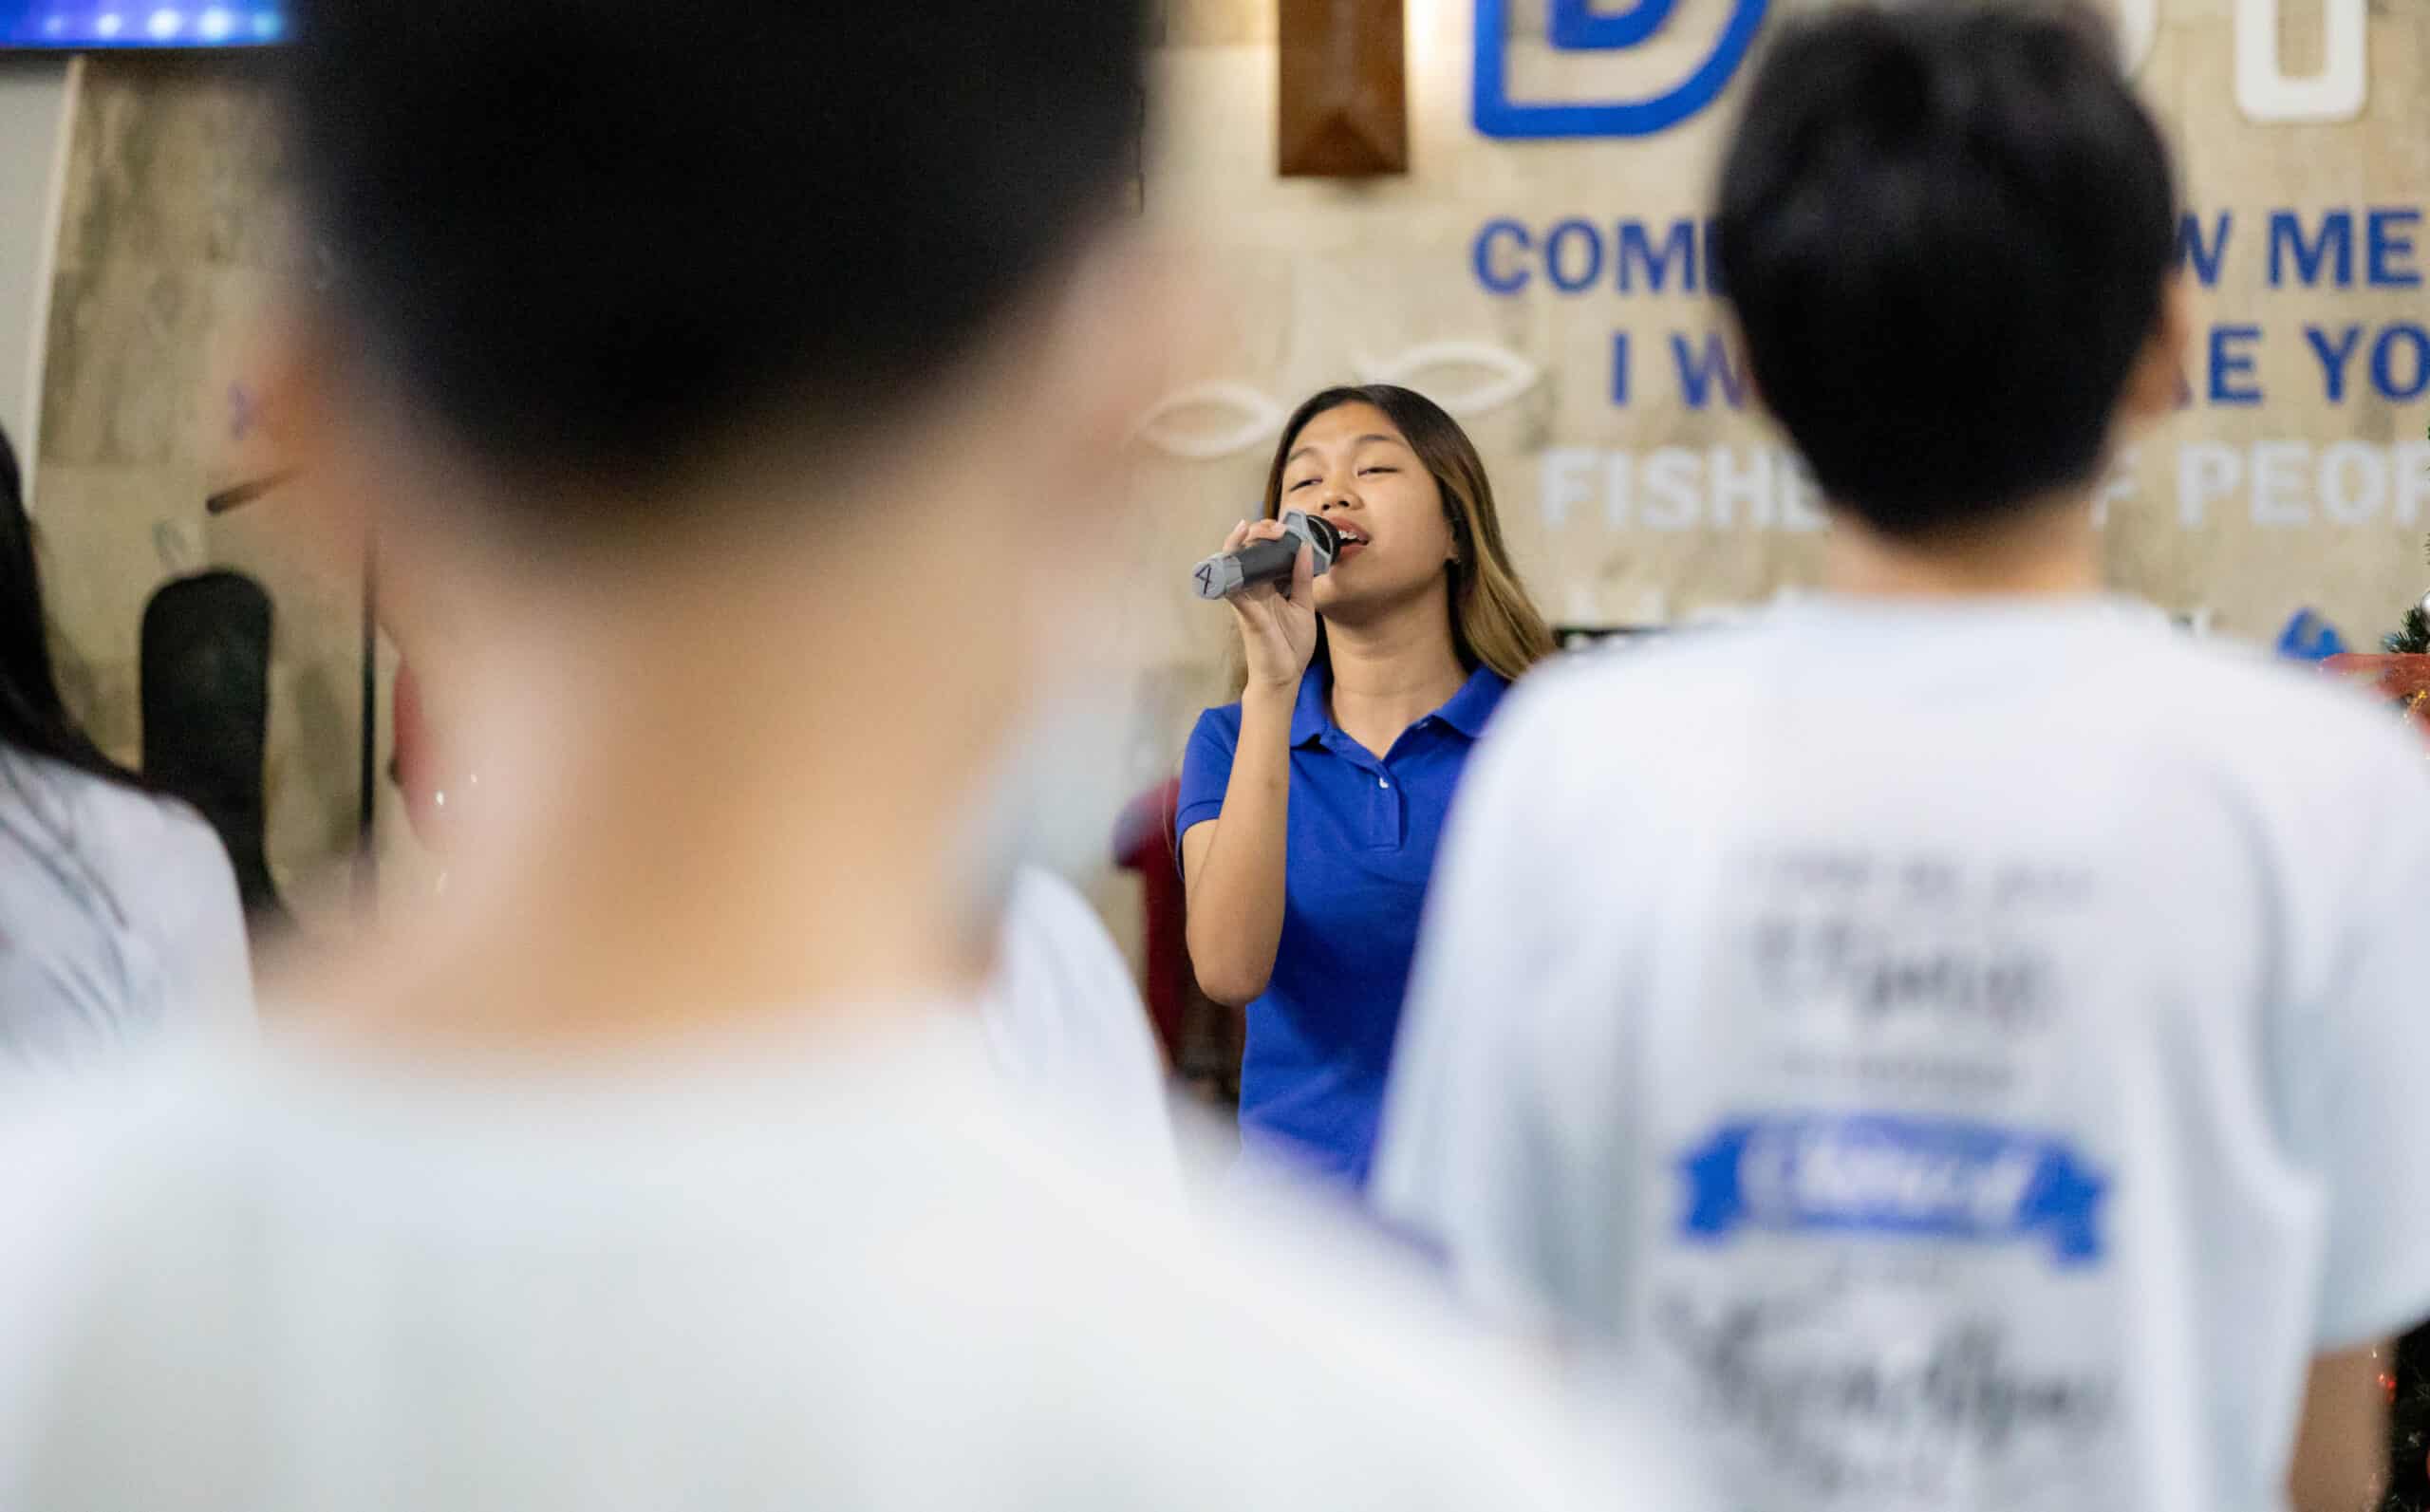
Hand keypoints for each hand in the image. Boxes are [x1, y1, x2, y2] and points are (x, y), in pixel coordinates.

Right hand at [1217, 517, 1318, 693]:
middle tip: (1276, 528)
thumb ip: (1302, 578)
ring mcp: (1246, 599)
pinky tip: (1237, 551)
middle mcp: (1254, 589)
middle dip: (1258, 532)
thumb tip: (1304, 548)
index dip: (1270, 535)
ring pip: (1234, 563)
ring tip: (1256, 529)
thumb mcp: (1304, 606)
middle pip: (1247, 552)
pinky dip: (1230, 567)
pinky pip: (1232, 587)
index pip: (1264, 554)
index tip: (1286, 527)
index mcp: (1269, 587)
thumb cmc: (1291, 645)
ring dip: (1242, 542)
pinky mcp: (1245, 611)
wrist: (1285, 677)